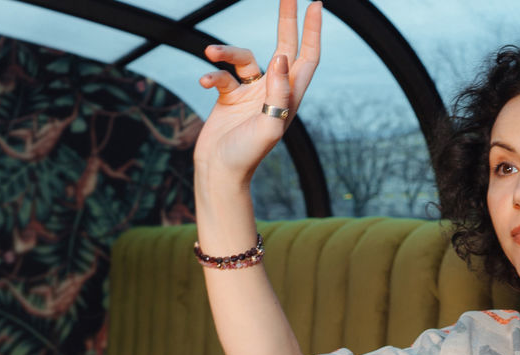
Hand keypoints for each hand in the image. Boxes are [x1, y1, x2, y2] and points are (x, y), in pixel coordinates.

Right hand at [193, 0, 322, 180]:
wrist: (219, 173)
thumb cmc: (247, 156)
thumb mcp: (269, 126)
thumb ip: (279, 93)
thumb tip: (283, 57)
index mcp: (289, 97)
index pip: (307, 57)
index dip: (313, 31)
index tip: (315, 4)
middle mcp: (273, 91)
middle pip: (284, 47)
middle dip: (286, 21)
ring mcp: (250, 93)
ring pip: (243, 57)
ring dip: (227, 51)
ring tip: (210, 53)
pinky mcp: (229, 97)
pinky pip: (222, 75)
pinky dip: (212, 74)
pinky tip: (204, 82)